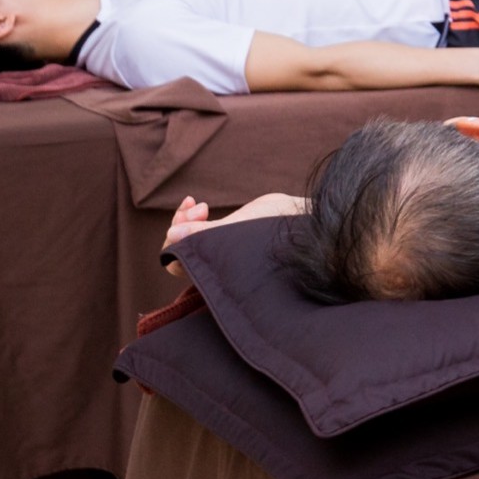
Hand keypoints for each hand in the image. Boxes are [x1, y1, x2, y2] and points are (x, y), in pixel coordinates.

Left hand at [160, 191, 305, 267]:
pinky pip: (201, 232)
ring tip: (199, 204)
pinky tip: (200, 204)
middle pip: (180, 249)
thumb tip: (170, 234)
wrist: (308, 223)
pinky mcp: (228, 240)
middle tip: (198, 206)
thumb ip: (204, 233)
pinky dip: (196, 217)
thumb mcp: (240, 227)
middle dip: (181, 225)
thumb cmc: (279, 229)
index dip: (177, 239)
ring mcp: (221, 253)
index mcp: (219, 274)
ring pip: (188, 239)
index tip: (197, 216)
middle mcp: (216, 266)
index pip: (178, 263)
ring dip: (188, 219)